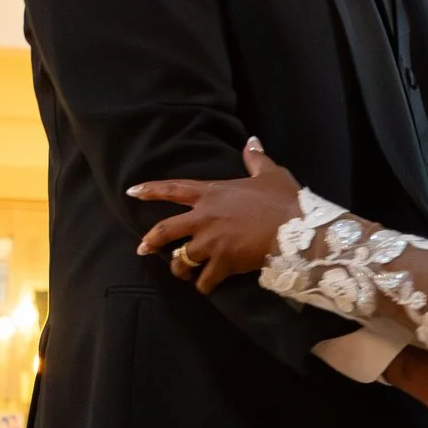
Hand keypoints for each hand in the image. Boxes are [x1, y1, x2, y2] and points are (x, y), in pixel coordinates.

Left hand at [135, 139, 300, 290]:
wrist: (296, 228)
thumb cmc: (282, 199)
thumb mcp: (269, 173)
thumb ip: (255, 158)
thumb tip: (252, 140)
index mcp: (211, 193)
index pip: (174, 189)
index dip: (150, 190)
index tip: (132, 192)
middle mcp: (204, 218)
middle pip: (165, 231)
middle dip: (151, 241)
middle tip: (142, 249)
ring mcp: (211, 242)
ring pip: (181, 259)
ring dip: (179, 268)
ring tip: (181, 273)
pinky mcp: (223, 263)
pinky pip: (205, 280)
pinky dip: (204, 285)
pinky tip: (206, 287)